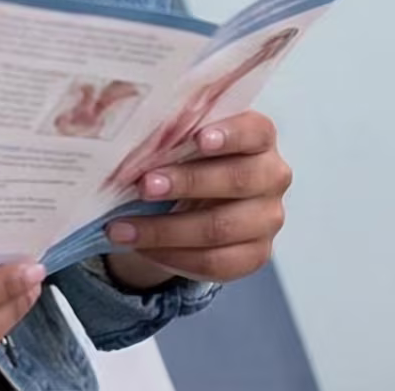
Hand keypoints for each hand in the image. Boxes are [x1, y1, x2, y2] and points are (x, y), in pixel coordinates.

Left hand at [102, 110, 288, 288]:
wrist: (196, 200)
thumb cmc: (187, 158)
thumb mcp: (181, 142)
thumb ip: (169, 138)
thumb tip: (126, 145)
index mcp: (259, 137)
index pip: (254, 131)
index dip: (229, 135)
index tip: (198, 138)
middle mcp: (272, 175)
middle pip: (238, 180)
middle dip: (187, 183)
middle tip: (144, 186)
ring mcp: (268, 218)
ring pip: (221, 228)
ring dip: (166, 230)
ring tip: (122, 228)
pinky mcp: (256, 254)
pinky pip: (216, 262)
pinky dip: (173, 257)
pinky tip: (143, 249)